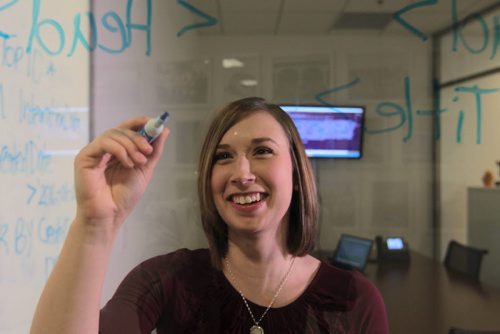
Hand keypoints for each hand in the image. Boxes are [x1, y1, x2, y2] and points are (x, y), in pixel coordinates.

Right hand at [73, 117, 168, 235]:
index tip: (154, 123)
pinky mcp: (84, 157)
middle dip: (138, 137)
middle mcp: (105, 149)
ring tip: (139, 162)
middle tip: (148, 150)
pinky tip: (127, 163)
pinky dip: (119, 150)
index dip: (140, 122)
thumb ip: (154, 151)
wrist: (109, 216)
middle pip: (121, 129)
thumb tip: (164, 130)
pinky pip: (104, 143)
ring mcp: (94, 152)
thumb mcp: (145, 170)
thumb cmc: (124, 197)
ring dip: (130, 145)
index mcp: (118, 151)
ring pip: (113, 134)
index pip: (127, 128)